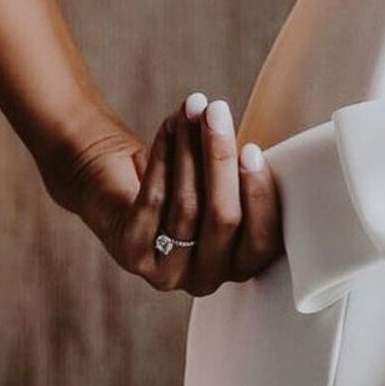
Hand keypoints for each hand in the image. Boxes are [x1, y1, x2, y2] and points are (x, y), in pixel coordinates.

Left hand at [40, 91, 284, 293]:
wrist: (122, 186)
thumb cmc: (188, 180)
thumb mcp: (223, 184)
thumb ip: (243, 178)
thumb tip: (255, 149)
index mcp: (240, 264)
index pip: (262, 240)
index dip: (259, 195)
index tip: (252, 148)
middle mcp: (205, 278)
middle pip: (222, 219)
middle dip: (221, 159)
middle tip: (217, 111)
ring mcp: (166, 271)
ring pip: (187, 206)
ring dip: (190, 149)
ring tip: (192, 107)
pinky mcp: (131, 253)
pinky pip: (154, 200)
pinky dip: (164, 155)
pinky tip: (169, 124)